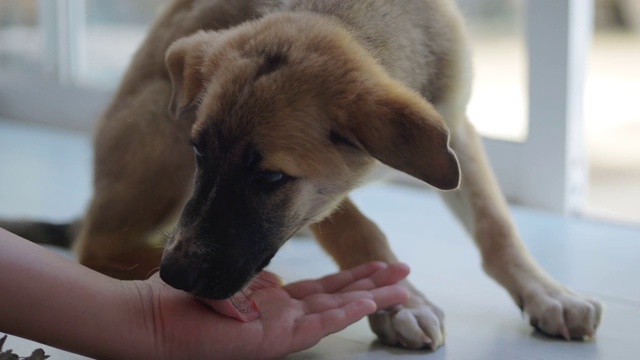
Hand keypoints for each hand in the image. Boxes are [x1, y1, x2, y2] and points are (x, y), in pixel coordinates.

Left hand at [129, 262, 409, 359]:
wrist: (149, 320)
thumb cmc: (181, 300)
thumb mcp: (229, 282)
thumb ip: (256, 282)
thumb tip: (274, 279)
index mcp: (274, 302)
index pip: (324, 289)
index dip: (353, 277)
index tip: (380, 264)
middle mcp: (284, 316)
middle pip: (339, 298)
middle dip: (373, 285)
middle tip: (406, 274)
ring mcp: (280, 330)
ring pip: (335, 312)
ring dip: (368, 299)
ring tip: (400, 289)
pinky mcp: (271, 340)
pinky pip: (315, 324)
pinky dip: (343, 313)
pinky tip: (367, 303)